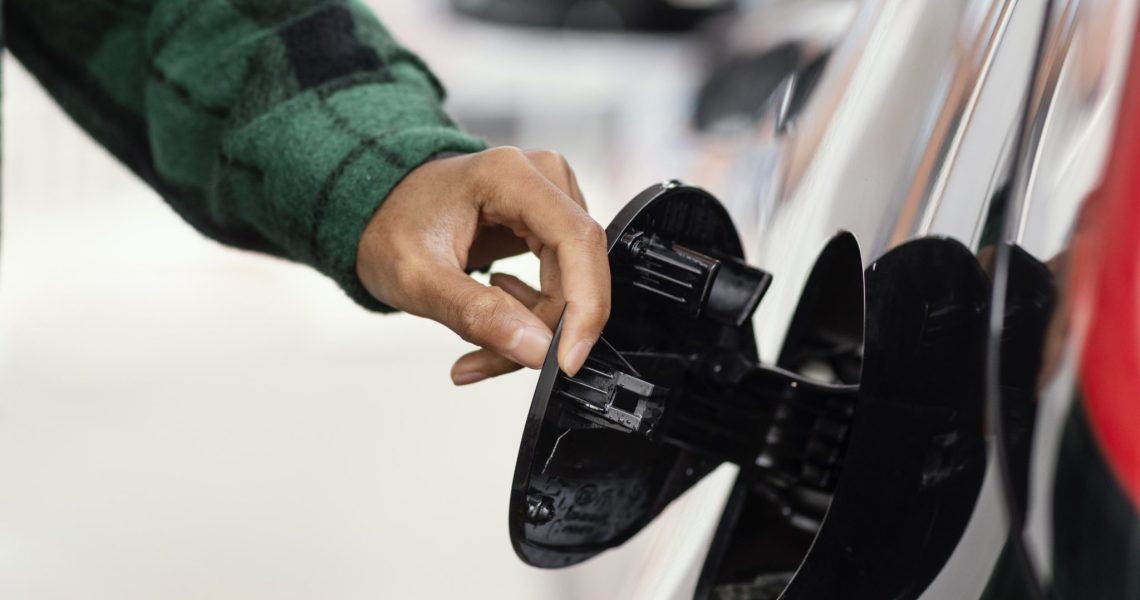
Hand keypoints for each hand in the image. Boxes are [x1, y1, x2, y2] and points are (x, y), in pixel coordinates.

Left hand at [356, 147, 610, 384]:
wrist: (375, 208)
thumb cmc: (387, 226)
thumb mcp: (419, 279)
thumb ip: (478, 315)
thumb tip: (538, 350)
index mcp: (509, 175)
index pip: (577, 239)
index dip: (585, 305)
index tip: (567, 360)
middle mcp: (541, 176)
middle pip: (577, 268)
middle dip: (545, 329)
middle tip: (493, 361)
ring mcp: (549, 198)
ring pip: (572, 283)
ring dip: (535, 329)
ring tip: (481, 349)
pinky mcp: (547, 224)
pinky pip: (561, 283)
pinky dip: (532, 318)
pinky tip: (494, 325)